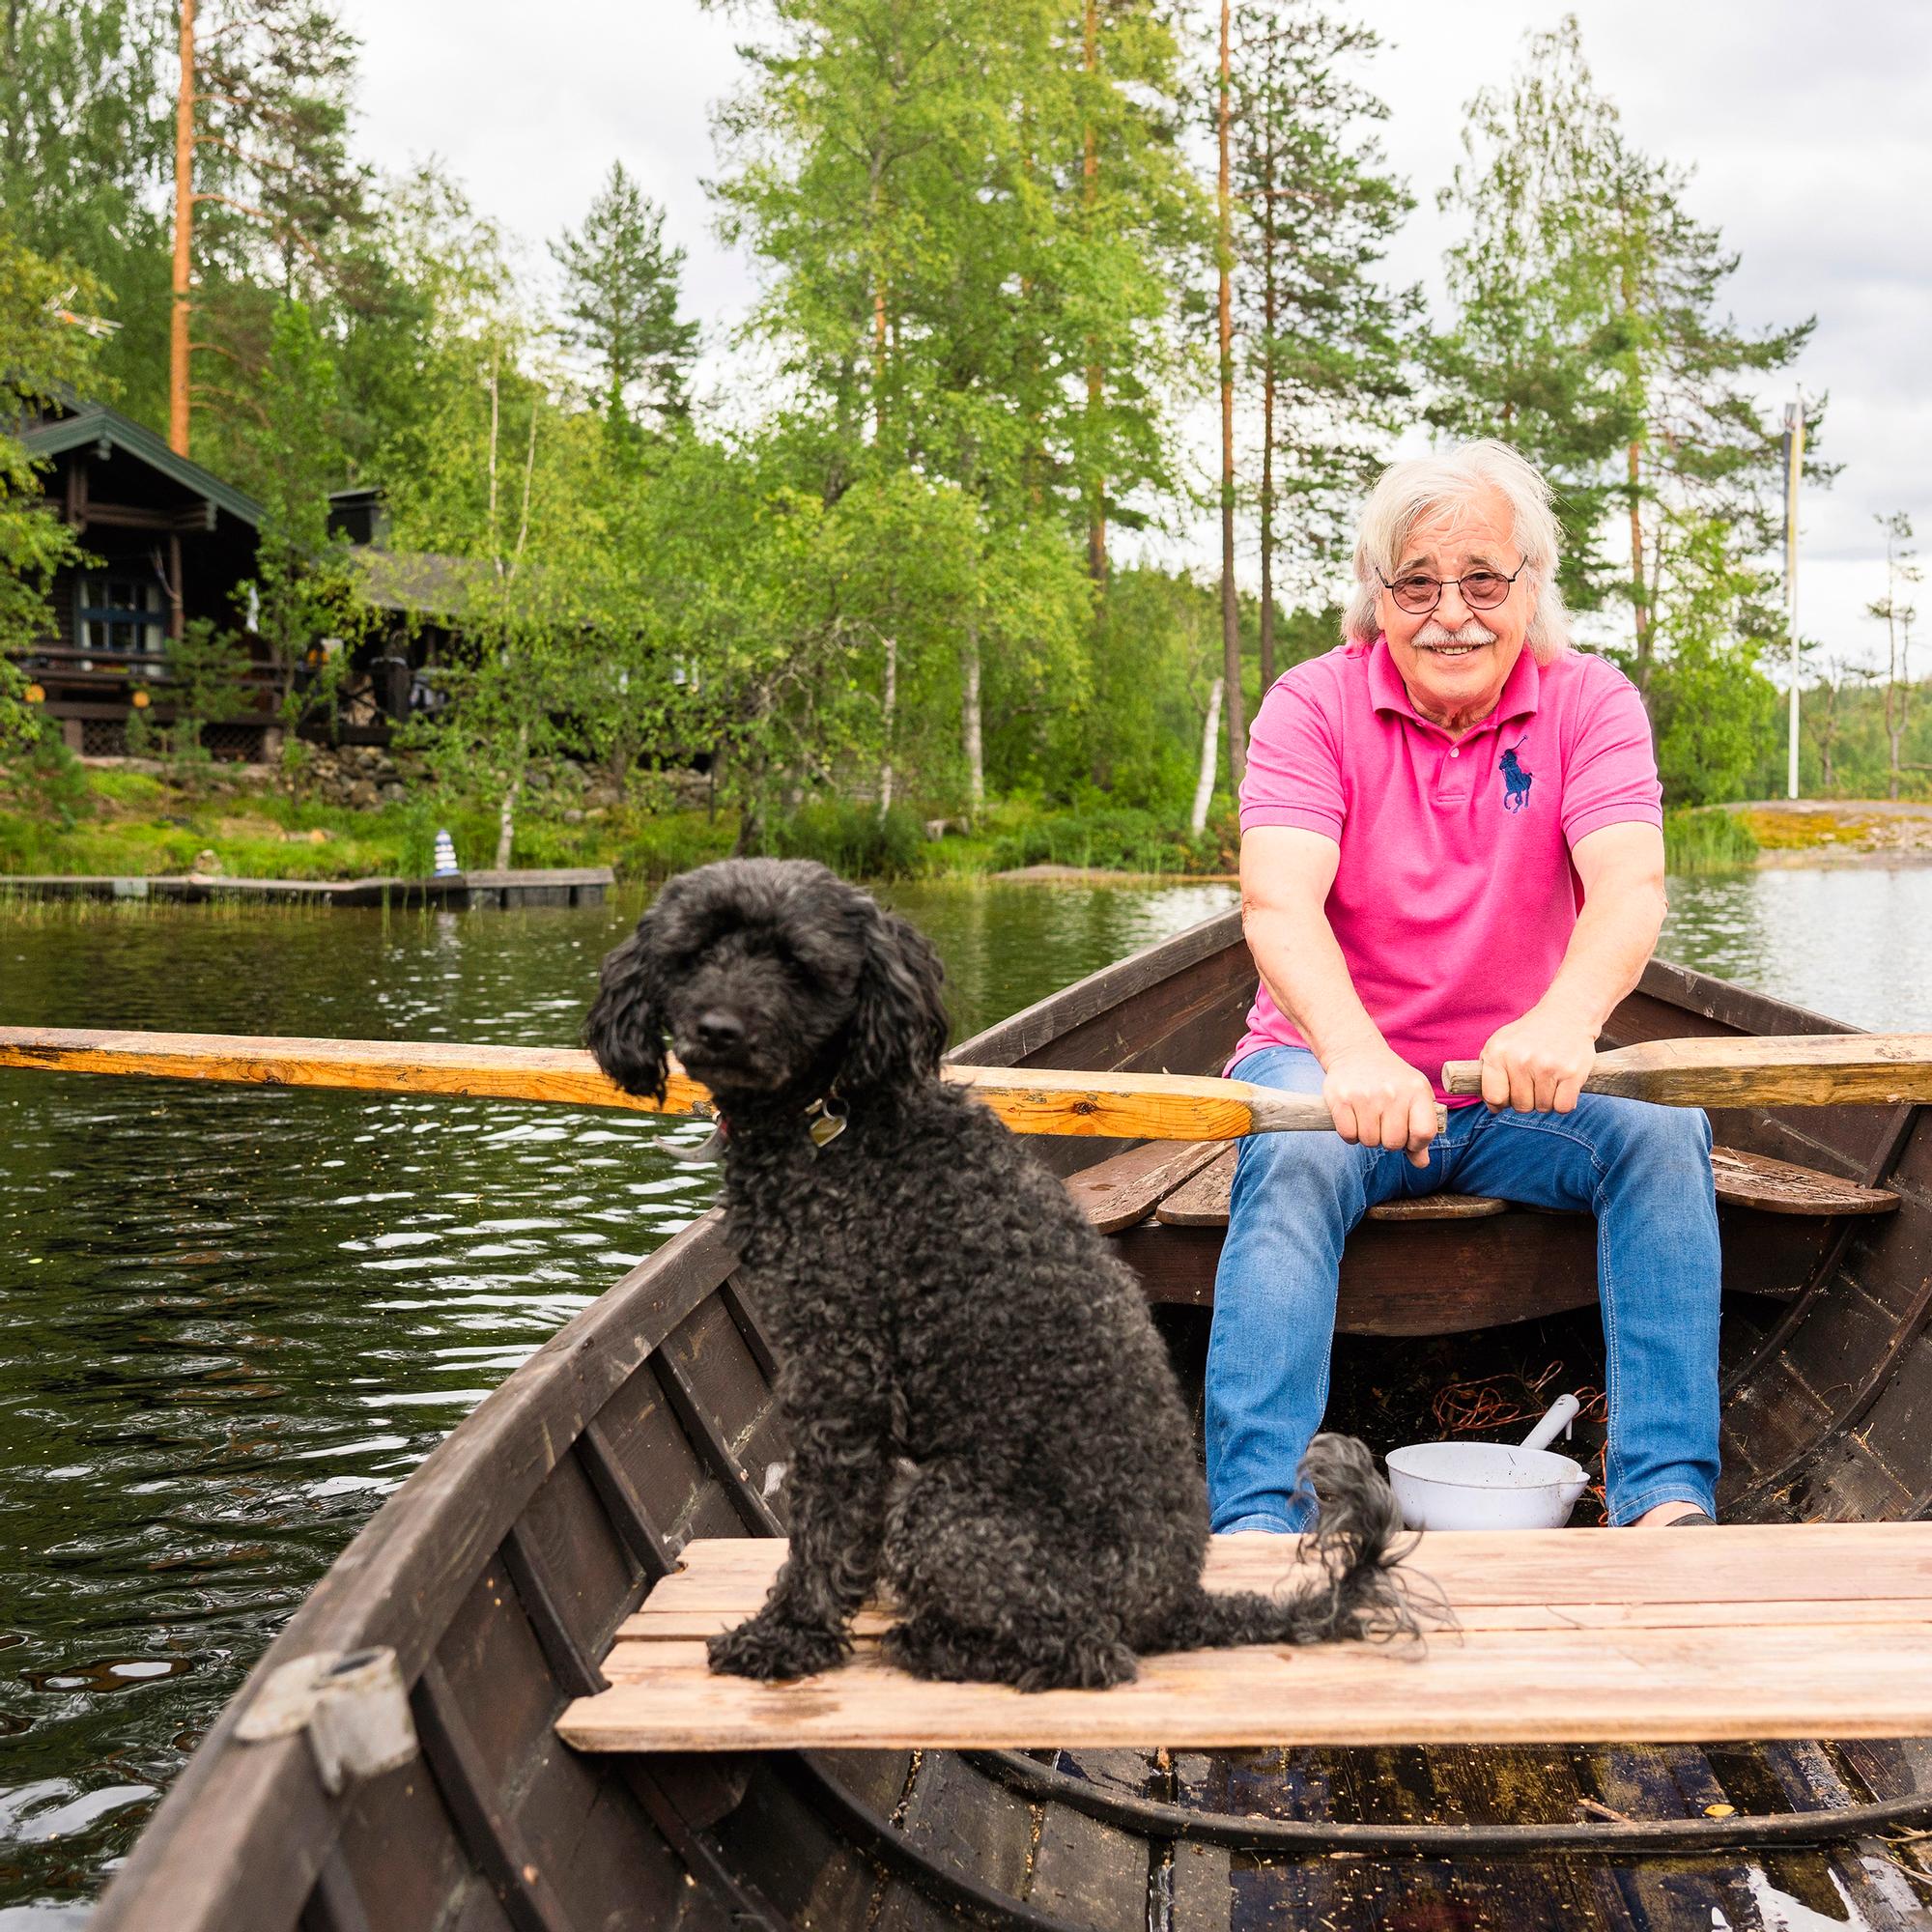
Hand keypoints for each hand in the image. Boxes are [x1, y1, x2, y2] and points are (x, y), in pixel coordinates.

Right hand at [1322, 1042, 1438, 1168]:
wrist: (1356, 1051)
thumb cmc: (1390, 1079)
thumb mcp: (1413, 1096)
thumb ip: (1421, 1129)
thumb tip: (1421, 1163)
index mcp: (1417, 1090)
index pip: (1424, 1133)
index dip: (1416, 1144)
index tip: (1409, 1137)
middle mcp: (1392, 1092)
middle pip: (1393, 1143)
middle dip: (1388, 1140)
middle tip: (1384, 1124)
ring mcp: (1366, 1096)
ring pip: (1369, 1141)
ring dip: (1368, 1137)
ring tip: (1368, 1118)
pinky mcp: (1341, 1099)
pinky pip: (1348, 1136)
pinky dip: (1350, 1134)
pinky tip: (1354, 1118)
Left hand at [1478, 1007, 1596, 1113]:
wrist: (1566, 1014)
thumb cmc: (1529, 1035)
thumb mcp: (1500, 1043)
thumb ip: (1489, 1072)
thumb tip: (1493, 1106)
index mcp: (1498, 1052)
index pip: (1494, 1097)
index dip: (1501, 1101)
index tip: (1509, 1094)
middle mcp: (1520, 1059)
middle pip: (1520, 1106)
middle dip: (1527, 1099)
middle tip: (1533, 1081)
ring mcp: (1547, 1066)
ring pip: (1542, 1108)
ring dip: (1546, 1099)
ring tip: (1548, 1078)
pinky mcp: (1572, 1073)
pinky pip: (1563, 1108)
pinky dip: (1563, 1102)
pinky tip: (1562, 1084)